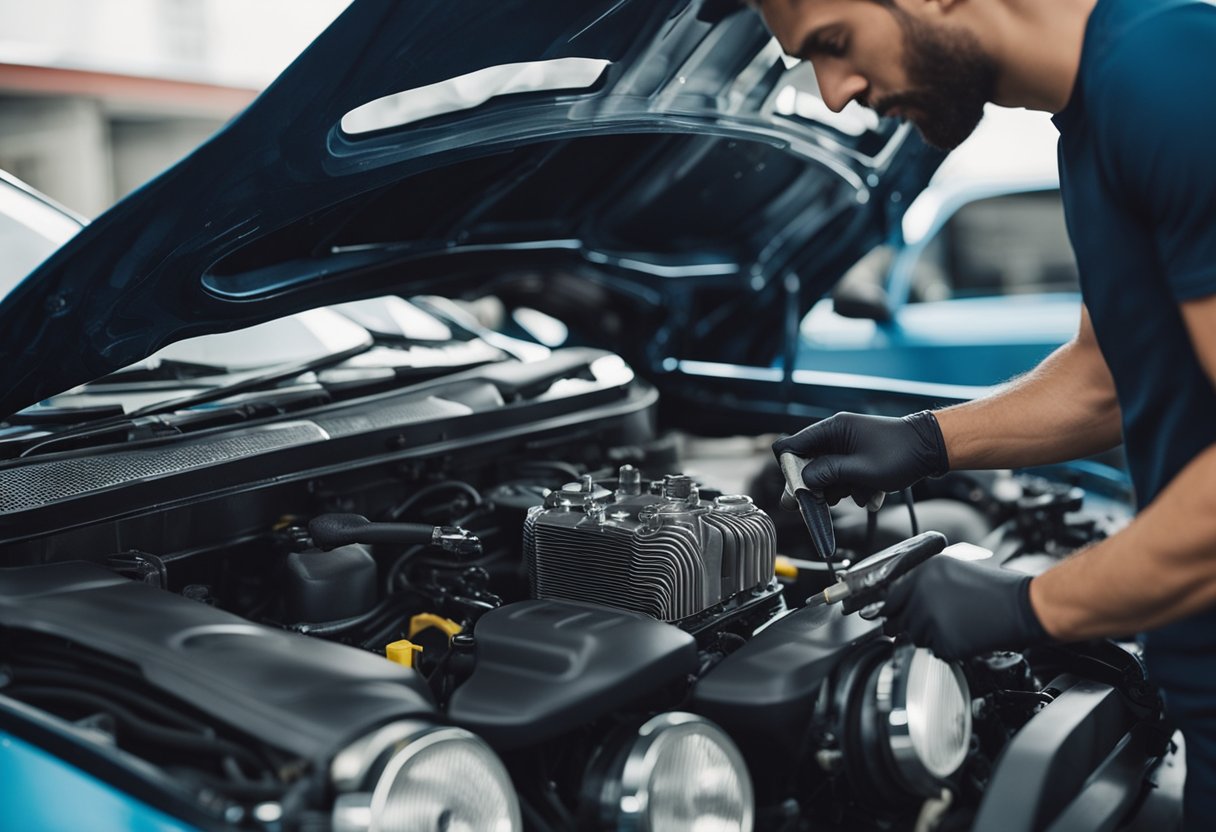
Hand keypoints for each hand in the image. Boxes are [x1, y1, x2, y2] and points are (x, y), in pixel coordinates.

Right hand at [771, 411, 948, 506]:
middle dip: (818, 486)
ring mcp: (848, 446)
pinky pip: (846, 475)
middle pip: (810, 464)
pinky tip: (872, 493)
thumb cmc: (901, 454)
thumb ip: (828, 474)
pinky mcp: (859, 457)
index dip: (790, 470)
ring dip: (840, 489)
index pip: (794, 446)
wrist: (933, 449)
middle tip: (821, 504)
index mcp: (833, 429)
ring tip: (859, 494)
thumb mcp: (860, 469)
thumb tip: (803, 481)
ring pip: (829, 473)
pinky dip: (855, 487)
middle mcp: (837, 435)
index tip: (795, 492)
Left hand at [882, 556, 1048, 659]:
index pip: (890, 598)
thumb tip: (901, 603)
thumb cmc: (997, 589)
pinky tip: (966, 635)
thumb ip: (924, 584)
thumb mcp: (954, 571)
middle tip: (932, 625)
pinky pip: (936, 651)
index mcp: (925, 572)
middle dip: (912, 626)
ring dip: (932, 637)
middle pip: (900, 621)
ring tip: (959, 625)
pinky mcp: (944, 641)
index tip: (891, 617)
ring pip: (917, 638)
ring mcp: (931, 618)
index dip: (892, 610)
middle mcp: (922, 593)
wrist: (1024, 606)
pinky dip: (948, 649)